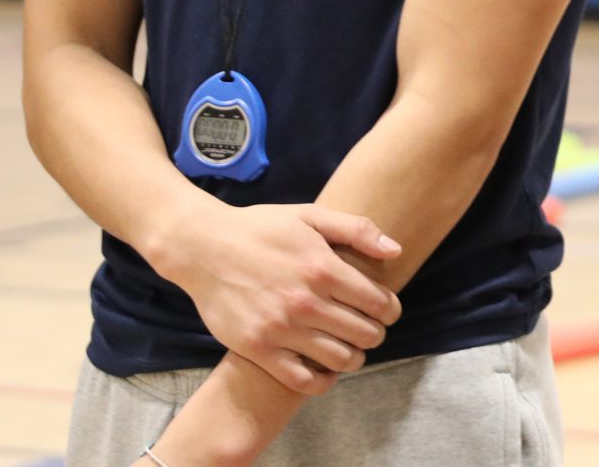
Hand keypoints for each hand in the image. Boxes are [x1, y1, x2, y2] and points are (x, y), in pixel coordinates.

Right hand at [151, 200, 403, 393]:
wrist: (203, 248)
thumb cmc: (260, 229)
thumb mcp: (310, 215)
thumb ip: (356, 229)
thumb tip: (395, 250)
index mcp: (323, 268)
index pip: (378, 302)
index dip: (391, 310)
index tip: (388, 311)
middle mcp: (305, 302)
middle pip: (364, 333)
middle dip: (375, 333)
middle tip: (371, 330)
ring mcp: (280, 329)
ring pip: (339, 359)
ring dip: (355, 358)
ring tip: (352, 350)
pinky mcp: (258, 349)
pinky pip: (301, 380)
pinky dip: (323, 382)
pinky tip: (327, 372)